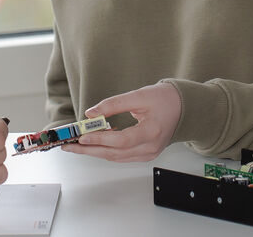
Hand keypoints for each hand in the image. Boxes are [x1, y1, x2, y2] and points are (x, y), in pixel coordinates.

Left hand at [61, 82, 180, 161]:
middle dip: (89, 150)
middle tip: (68, 146)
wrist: (184, 107)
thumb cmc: (164, 99)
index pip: (121, 141)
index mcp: (151, 132)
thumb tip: (90, 113)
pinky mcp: (145, 153)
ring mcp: (149, 153)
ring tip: (75, 145)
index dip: (100, 139)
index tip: (82, 135)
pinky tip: (94, 143)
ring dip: (94, 152)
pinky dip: (106, 150)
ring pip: (116, 157)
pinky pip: (122, 155)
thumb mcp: (138, 95)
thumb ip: (113, 104)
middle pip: (114, 154)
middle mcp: (150, 147)